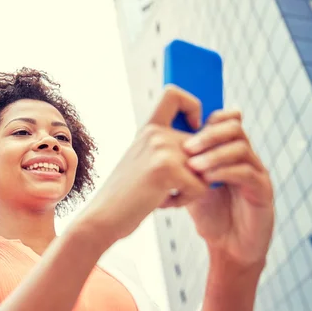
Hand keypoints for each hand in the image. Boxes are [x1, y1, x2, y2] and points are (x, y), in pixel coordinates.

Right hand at [78, 85, 209, 245]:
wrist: (103, 217)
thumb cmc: (126, 197)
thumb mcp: (143, 163)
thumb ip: (168, 149)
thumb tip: (208, 143)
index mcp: (148, 129)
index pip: (174, 94)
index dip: (193, 105)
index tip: (194, 127)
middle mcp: (155, 133)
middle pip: (205, 145)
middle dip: (196, 173)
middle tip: (166, 187)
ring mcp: (161, 148)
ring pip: (207, 170)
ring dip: (190, 189)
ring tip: (162, 194)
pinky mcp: (166, 168)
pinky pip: (201, 187)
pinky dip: (185, 201)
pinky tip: (161, 202)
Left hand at [183, 110, 273, 270]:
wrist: (228, 247)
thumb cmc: (209, 216)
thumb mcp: (189, 185)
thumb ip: (179, 165)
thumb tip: (152, 145)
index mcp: (228, 151)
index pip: (222, 120)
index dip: (205, 119)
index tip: (185, 130)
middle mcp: (245, 157)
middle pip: (234, 127)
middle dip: (208, 135)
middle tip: (187, 148)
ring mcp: (257, 172)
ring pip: (241, 147)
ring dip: (214, 155)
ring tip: (193, 167)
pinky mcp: (263, 190)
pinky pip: (247, 172)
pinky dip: (224, 173)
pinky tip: (207, 181)